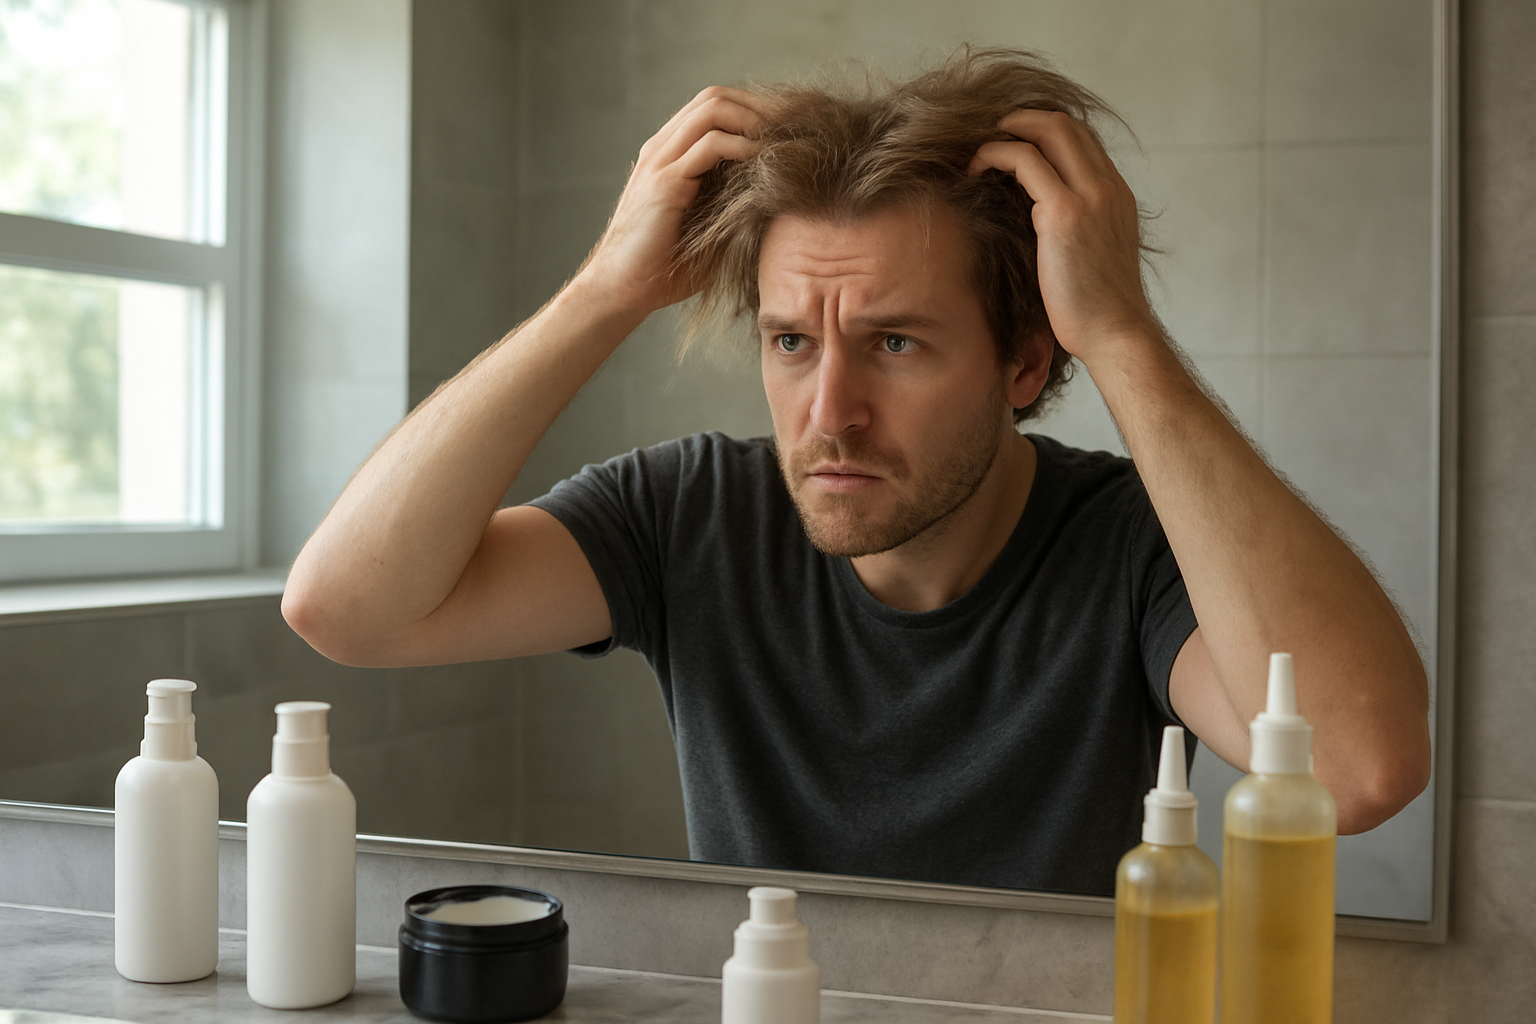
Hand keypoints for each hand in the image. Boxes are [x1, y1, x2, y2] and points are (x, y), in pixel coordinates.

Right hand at [577, 86, 765, 314]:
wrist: (622, 289)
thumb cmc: (665, 268)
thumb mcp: (708, 228)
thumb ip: (733, 205)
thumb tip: (780, 197)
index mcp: (669, 155)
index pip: (713, 108)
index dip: (752, 111)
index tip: (787, 132)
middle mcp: (661, 148)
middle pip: (715, 98)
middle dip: (759, 106)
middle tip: (794, 127)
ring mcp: (660, 160)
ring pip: (712, 109)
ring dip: (754, 119)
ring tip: (782, 139)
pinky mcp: (665, 181)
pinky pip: (711, 144)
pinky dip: (744, 146)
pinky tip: (765, 161)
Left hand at [968, 110, 1158, 361]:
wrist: (1115, 333)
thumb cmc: (1097, 309)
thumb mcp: (1094, 256)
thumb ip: (1077, 229)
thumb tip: (1040, 223)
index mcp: (1117, 195)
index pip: (1082, 140)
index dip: (1044, 132)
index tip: (1013, 143)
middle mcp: (1107, 187)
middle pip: (1066, 124)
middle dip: (1023, 119)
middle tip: (990, 135)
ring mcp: (1089, 196)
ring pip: (1049, 131)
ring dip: (1007, 131)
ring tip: (978, 151)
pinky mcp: (1064, 213)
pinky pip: (1024, 161)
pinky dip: (996, 154)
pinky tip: (976, 170)